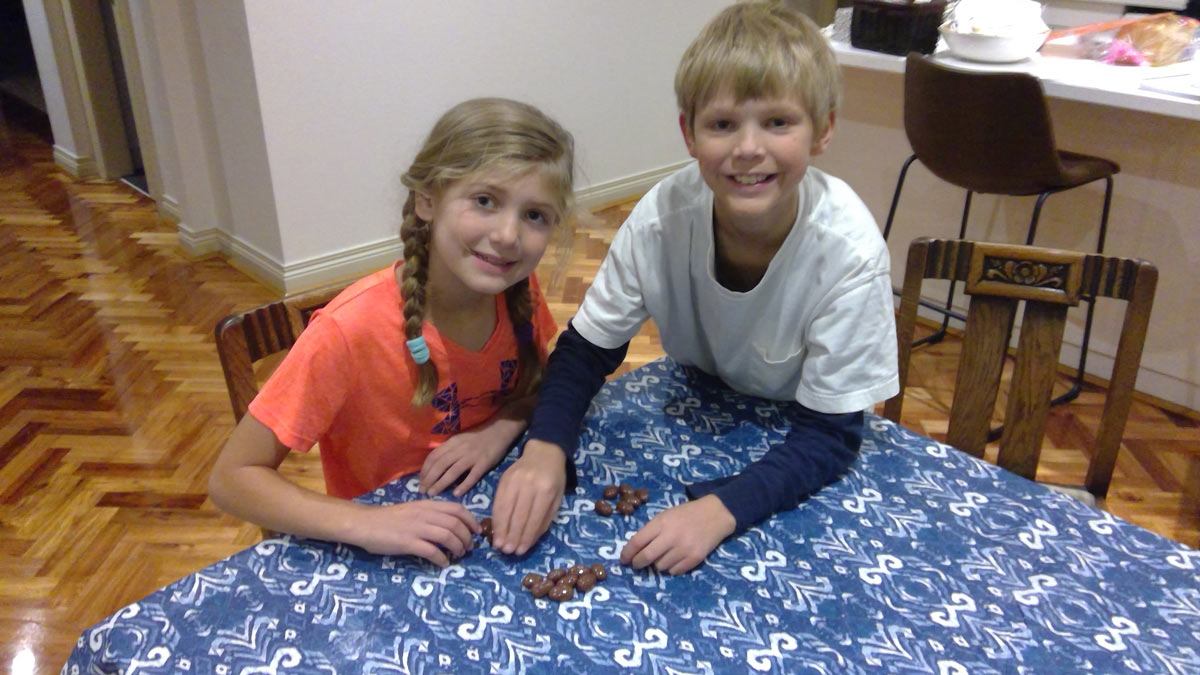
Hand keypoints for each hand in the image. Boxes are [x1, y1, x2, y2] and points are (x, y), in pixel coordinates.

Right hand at [348, 500, 480, 567]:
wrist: (365, 524)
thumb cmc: (388, 519)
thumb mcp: (413, 510)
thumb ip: (430, 514)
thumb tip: (449, 526)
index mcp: (427, 505)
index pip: (457, 509)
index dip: (471, 520)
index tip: (476, 531)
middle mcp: (425, 514)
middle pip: (456, 524)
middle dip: (467, 537)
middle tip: (469, 548)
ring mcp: (417, 528)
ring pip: (448, 536)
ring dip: (458, 548)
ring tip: (459, 555)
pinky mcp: (408, 542)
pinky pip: (432, 551)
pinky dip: (442, 559)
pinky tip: (444, 564)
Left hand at [419, 424, 514, 496]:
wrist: (499, 430)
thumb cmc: (478, 436)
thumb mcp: (460, 439)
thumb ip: (448, 450)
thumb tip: (434, 465)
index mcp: (453, 442)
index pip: (434, 457)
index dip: (424, 470)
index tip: (419, 481)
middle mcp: (460, 449)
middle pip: (440, 465)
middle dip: (429, 479)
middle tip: (422, 491)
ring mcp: (472, 456)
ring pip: (453, 471)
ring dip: (441, 483)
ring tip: (433, 493)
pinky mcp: (484, 463)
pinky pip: (472, 476)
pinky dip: (463, 485)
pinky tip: (456, 494)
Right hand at [490, 439, 566, 554]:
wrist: (543, 452)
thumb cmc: (554, 478)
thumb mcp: (558, 497)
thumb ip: (546, 518)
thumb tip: (530, 539)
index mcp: (547, 490)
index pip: (534, 517)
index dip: (526, 536)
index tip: (520, 550)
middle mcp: (529, 484)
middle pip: (518, 515)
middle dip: (512, 536)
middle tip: (507, 552)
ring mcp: (514, 480)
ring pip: (505, 509)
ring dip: (501, 529)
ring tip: (499, 545)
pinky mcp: (503, 478)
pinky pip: (497, 501)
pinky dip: (496, 517)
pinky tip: (495, 529)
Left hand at [620, 495, 735, 574]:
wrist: (715, 514)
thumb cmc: (686, 514)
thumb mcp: (665, 516)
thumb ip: (651, 531)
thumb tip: (635, 550)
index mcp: (661, 523)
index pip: (637, 542)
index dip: (627, 553)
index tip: (623, 560)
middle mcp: (671, 537)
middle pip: (646, 558)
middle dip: (637, 564)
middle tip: (636, 564)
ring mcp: (684, 549)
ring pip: (660, 567)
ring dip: (657, 564)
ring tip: (662, 556)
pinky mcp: (695, 559)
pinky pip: (674, 571)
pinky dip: (671, 568)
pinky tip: (674, 559)